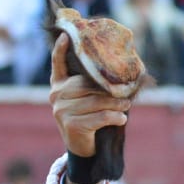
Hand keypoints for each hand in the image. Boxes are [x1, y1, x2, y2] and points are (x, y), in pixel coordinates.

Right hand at [48, 32, 133, 159]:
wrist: (83, 148)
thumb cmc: (90, 117)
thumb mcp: (88, 98)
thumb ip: (94, 85)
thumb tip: (118, 71)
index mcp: (58, 85)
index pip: (57, 64)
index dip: (60, 49)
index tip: (65, 36)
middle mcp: (56, 95)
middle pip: (86, 86)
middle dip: (109, 90)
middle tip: (126, 94)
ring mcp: (61, 110)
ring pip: (95, 101)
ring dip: (116, 104)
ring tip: (127, 106)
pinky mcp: (71, 125)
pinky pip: (99, 117)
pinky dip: (114, 117)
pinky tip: (122, 119)